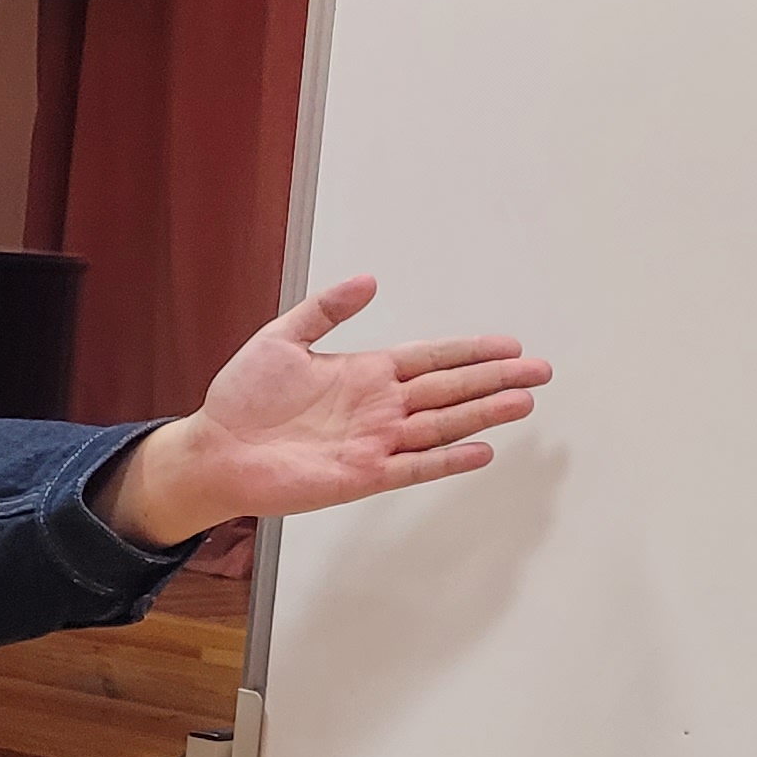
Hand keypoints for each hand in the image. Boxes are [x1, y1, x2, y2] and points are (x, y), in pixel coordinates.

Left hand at [101, 276, 549, 549]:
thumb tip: (369, 281)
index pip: (433, 358)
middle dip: (496, 379)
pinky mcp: (363, 475)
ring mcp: (376, 441)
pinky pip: (415, 466)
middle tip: (540, 372)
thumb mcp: (281, 338)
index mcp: (365, 372)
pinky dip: (449, 459)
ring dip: (484, 414)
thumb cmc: (241, 398)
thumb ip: (325, 310)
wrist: (216, 450)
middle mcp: (379, 406)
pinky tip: (482, 450)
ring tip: (524, 402)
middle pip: (451, 389)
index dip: (471, 351)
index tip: (510, 344)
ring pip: (443, 425)